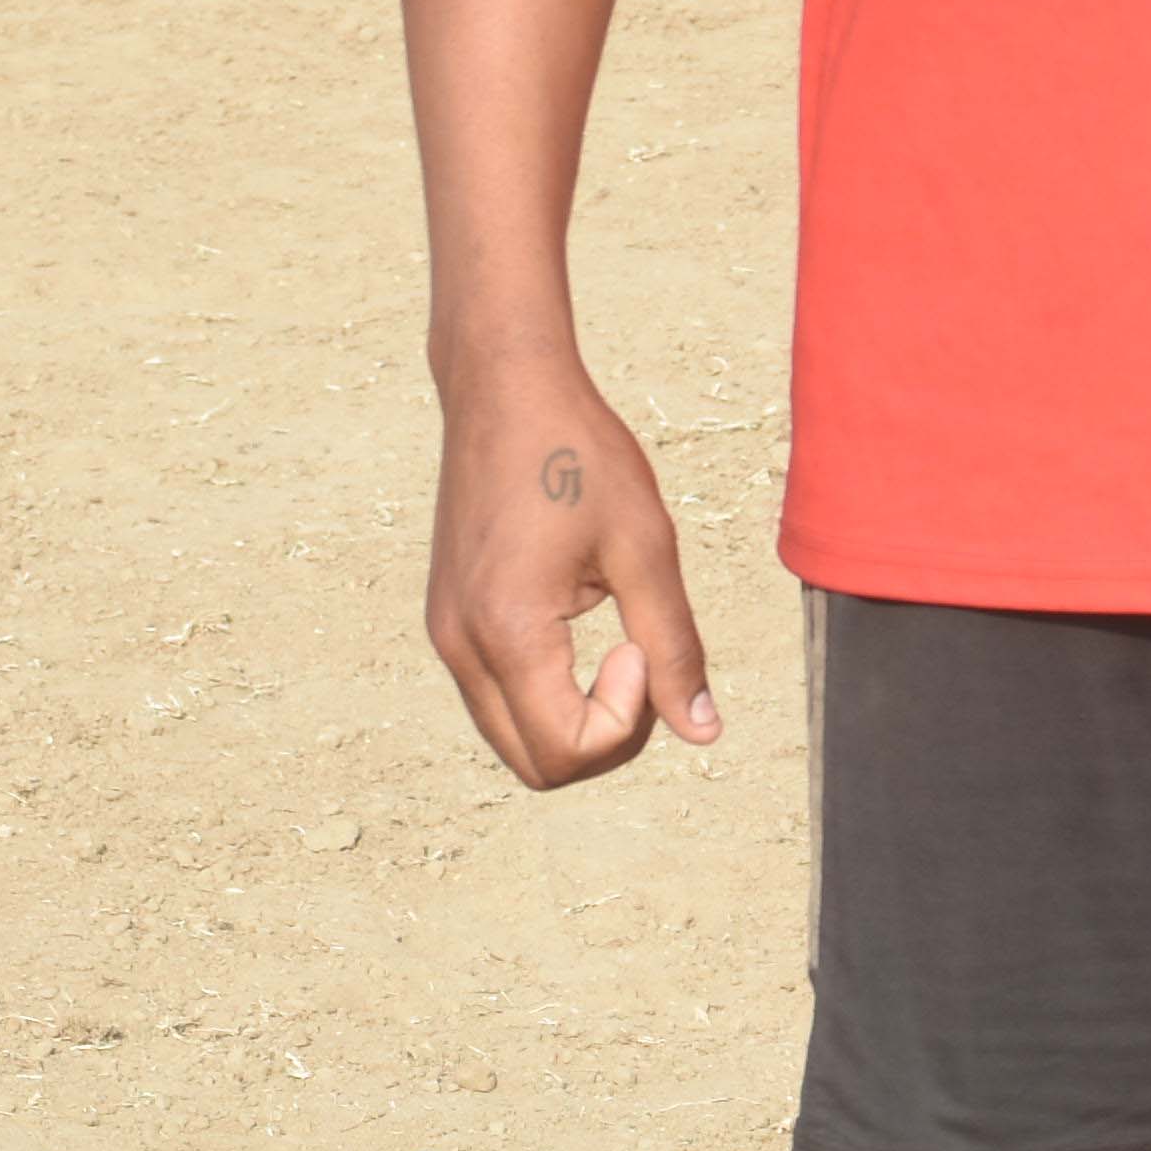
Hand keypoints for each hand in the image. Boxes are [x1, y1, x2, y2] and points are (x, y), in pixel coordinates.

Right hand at [424, 349, 713, 788]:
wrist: (504, 386)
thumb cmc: (579, 452)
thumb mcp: (644, 546)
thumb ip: (674, 647)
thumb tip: (703, 732)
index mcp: (507, 631)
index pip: (566, 752)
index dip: (626, 721)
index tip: (640, 642)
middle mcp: (460, 645)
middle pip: (537, 764)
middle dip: (604, 736)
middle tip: (639, 653)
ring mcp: (446, 634)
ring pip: (514, 737)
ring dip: (575, 715)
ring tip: (613, 635)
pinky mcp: (448, 618)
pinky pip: (497, 696)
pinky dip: (547, 690)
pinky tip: (580, 621)